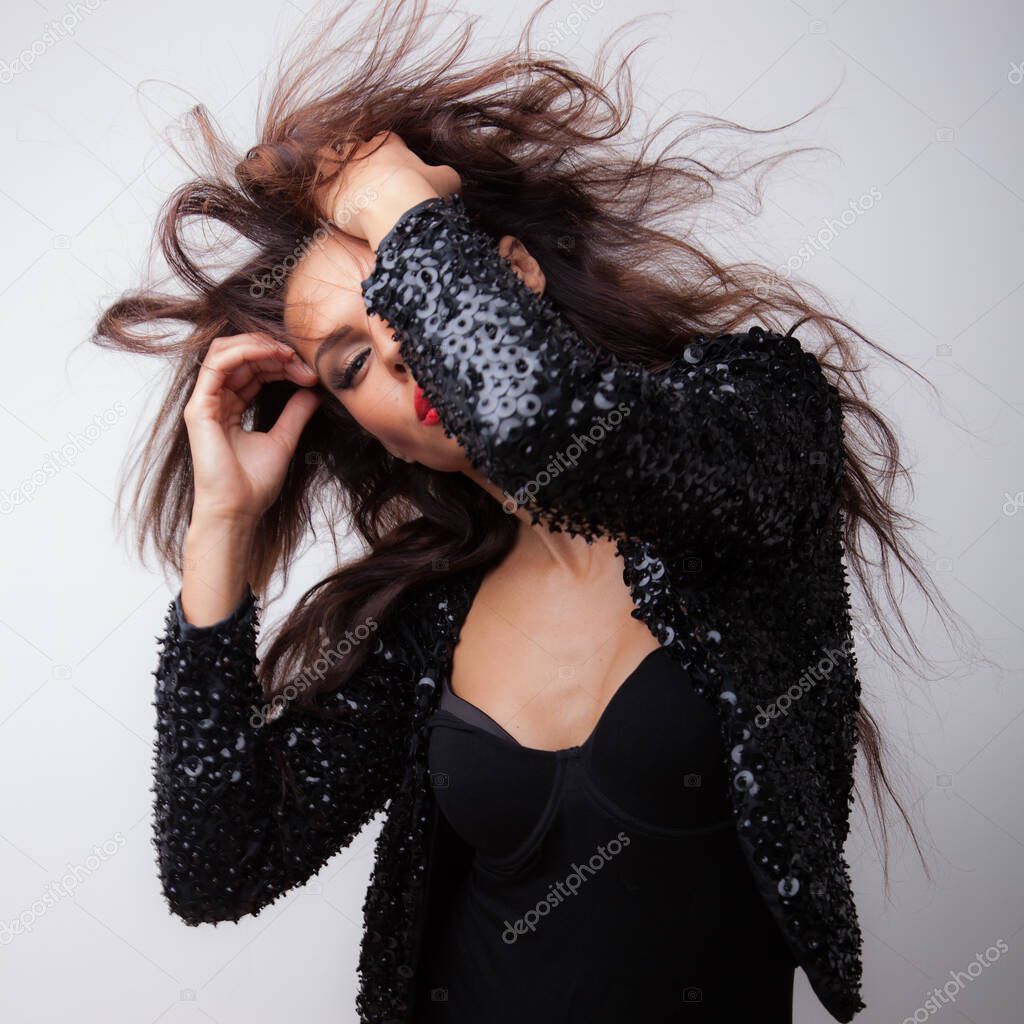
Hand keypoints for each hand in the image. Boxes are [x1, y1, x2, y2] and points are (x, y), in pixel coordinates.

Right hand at [183, 333, 320, 520]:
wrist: (237, 510)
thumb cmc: (254, 484)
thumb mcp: (283, 440)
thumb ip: (295, 414)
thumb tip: (313, 392)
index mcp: (231, 407)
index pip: (253, 370)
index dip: (280, 363)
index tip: (310, 373)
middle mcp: (215, 401)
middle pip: (241, 357)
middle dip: (275, 354)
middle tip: (304, 364)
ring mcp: (204, 403)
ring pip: (226, 352)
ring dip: (260, 346)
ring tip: (288, 354)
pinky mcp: (199, 408)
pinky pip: (217, 365)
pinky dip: (243, 352)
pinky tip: (271, 355)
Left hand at [313, 130, 461, 239]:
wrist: (399, 211)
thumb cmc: (423, 194)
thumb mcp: (446, 180)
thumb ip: (444, 175)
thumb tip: (448, 178)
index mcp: (388, 144)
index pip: (381, 141)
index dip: (385, 154)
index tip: (389, 170)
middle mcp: (359, 150)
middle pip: (349, 146)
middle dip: (352, 158)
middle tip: (359, 177)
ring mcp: (339, 169)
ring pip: (324, 158)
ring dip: (326, 168)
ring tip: (331, 181)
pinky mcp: (324, 192)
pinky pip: (312, 187)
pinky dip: (314, 192)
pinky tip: (318, 199)